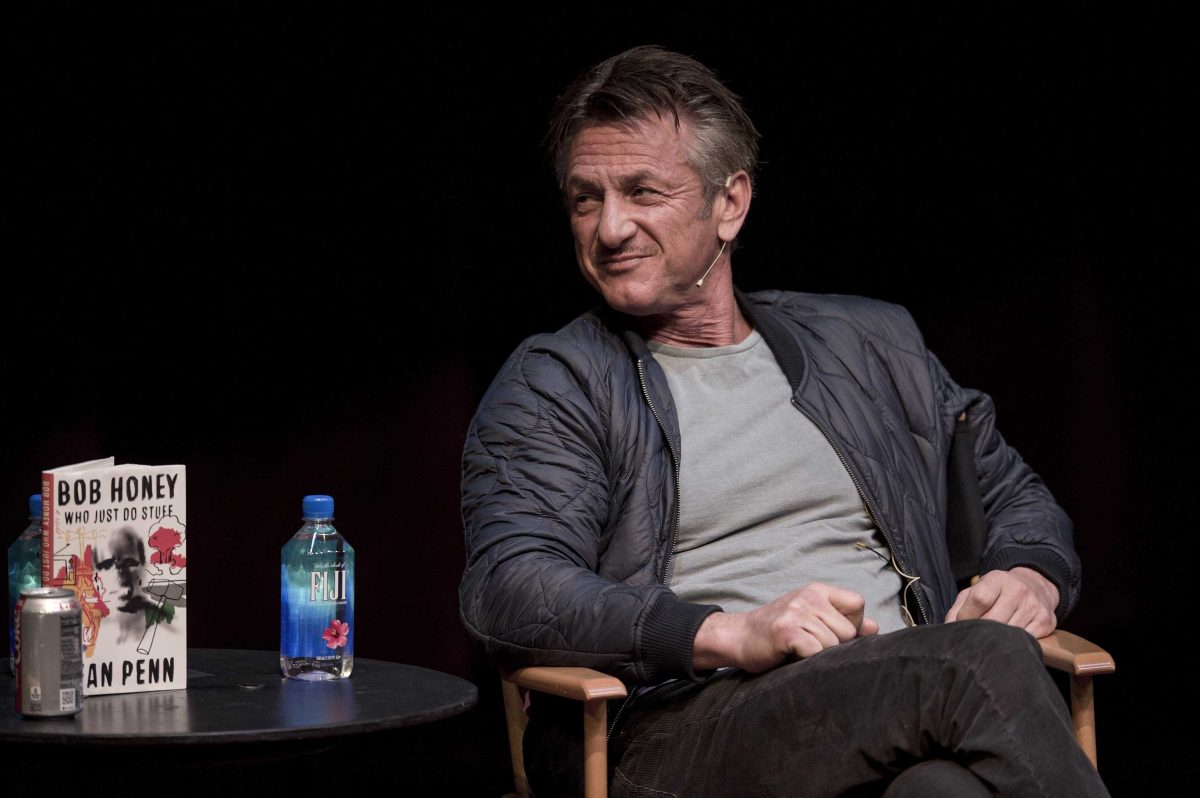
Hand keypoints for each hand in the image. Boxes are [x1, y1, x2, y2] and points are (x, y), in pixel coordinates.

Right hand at [693, 583, 878, 672]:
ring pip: (833, 643)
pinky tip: (794, 657)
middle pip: (847, 630)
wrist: (739, 637)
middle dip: (835, 646)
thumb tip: (874, 628)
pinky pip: (816, 651)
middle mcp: (808, 596)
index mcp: (817, 590)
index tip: (831, 635)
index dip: (851, 625)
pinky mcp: (787, 631)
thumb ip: (843, 622)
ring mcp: (796, 612)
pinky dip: (809, 661)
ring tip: (800, 652)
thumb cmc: (779, 633)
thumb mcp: (812, 620)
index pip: (857, 603)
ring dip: (820, 656)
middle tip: (811, 647)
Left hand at [945, 567, 1058, 637]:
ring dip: (996, 641)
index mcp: (997, 579)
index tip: (963, 625)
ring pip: (1009, 633)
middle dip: (980, 633)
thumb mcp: (975, 591)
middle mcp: (1018, 590)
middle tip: (974, 639)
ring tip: (989, 642)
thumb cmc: (997, 592)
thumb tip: (949, 629)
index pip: (980, 599)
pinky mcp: (1046, 622)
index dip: (967, 616)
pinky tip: (1007, 643)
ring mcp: (1034, 606)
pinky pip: (1026, 640)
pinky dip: (1014, 645)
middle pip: (993, 620)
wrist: (1035, 586)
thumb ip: (958, 609)